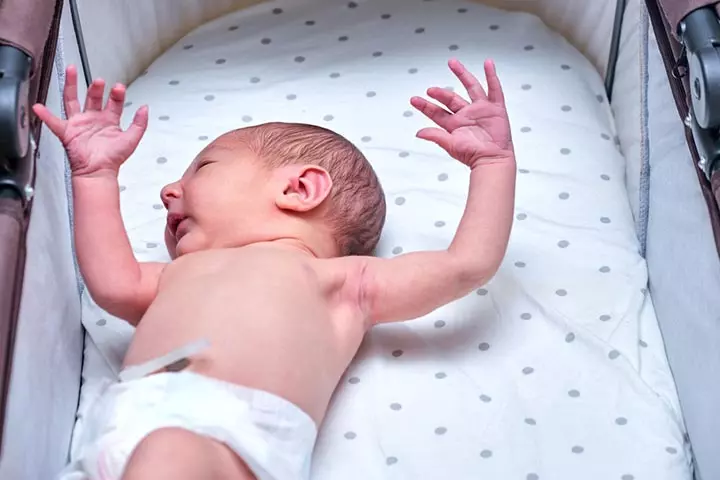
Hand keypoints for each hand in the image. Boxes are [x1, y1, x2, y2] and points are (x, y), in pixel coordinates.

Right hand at [33, 65, 147, 177]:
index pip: (113, 102)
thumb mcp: (132, 139)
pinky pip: (54, 122)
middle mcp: (93, 120)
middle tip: (100, 81)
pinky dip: (45, 115)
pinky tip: (39, 107)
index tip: (119, 87)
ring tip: (71, 71)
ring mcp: (79, 124)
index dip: (116, 94)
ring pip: (72, 100)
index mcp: (109, 121)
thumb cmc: (113, 159)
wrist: (99, 172)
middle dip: (96, 88)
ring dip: (71, 85)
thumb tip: (145, 108)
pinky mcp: (67, 132)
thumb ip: (140, 123)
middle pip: (93, 97)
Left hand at [410, 59, 513, 167]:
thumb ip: (435, 136)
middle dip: (440, 93)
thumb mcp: (451, 145)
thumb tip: (418, 133)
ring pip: (471, 87)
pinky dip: (492, 76)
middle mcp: (466, 114)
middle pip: (451, 99)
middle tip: (430, 89)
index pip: (437, 112)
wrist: (492, 160)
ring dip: (462, 74)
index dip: (426, 106)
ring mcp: (481, 109)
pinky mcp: (495, 108)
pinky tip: (488, 64)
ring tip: (452, 63)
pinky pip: (494, 89)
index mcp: (454, 124)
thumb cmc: (473, 155)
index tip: (414, 100)